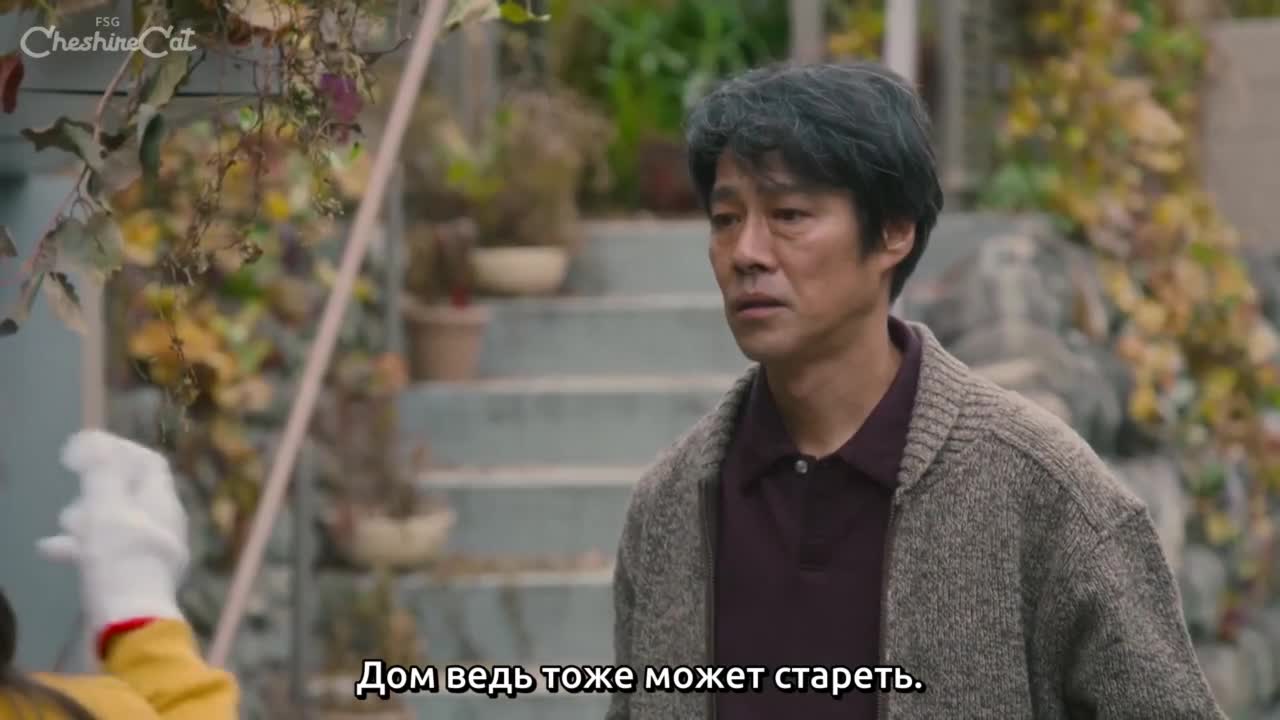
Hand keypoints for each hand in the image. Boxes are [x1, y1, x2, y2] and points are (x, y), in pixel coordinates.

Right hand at [36, 430, 189, 635]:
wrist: (130, 620)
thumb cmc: (120, 556)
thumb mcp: (106, 508)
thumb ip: (100, 472)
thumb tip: (94, 440)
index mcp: (163, 501)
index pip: (149, 462)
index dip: (118, 449)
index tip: (85, 449)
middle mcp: (164, 522)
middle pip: (131, 492)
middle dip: (97, 487)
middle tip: (75, 486)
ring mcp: (151, 550)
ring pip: (117, 522)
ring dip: (88, 517)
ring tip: (66, 522)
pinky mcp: (135, 575)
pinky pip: (109, 551)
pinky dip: (82, 546)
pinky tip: (50, 550)